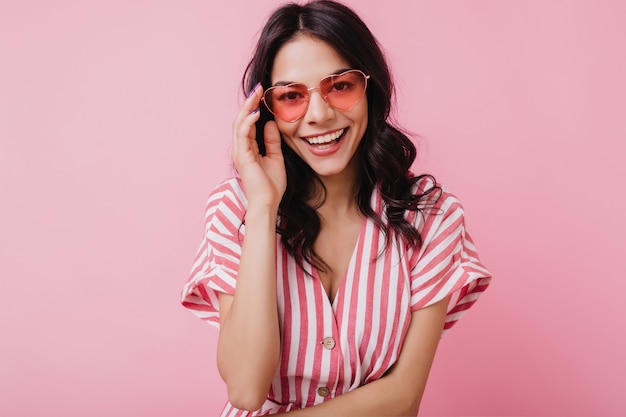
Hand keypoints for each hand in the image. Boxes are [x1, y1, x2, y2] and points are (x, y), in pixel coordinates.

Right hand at [232, 84, 285, 209]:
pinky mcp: (242, 157)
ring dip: (247, 108)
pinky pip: (242, 134)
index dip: (254, 108)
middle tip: (259, 88)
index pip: (248, 123)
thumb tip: (271, 123)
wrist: (268, 202)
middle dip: (249, 102)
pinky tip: (256, 113)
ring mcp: (240, 152)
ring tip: (256, 95)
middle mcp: (241, 148)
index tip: (263, 94)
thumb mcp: (275, 156)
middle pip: (241, 120)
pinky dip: (248, 122)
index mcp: (248, 148)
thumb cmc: (271, 185)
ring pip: (239, 124)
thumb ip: (272, 140)